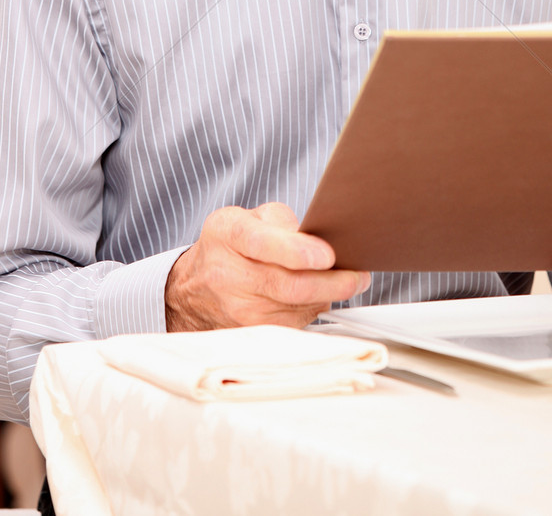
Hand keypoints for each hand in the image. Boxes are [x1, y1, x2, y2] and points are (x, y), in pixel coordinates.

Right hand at [165, 202, 370, 331]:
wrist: (194, 289)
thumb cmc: (229, 247)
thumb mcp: (248, 217)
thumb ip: (283, 222)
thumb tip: (318, 239)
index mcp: (228, 234)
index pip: (261, 243)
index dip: (296, 251)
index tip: (327, 255)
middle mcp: (228, 275)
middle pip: (285, 284)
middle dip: (329, 282)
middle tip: (357, 276)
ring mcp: (238, 310)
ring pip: (295, 308)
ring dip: (327, 296)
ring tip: (346, 281)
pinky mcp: (251, 334)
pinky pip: (293, 323)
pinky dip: (313, 309)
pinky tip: (320, 295)